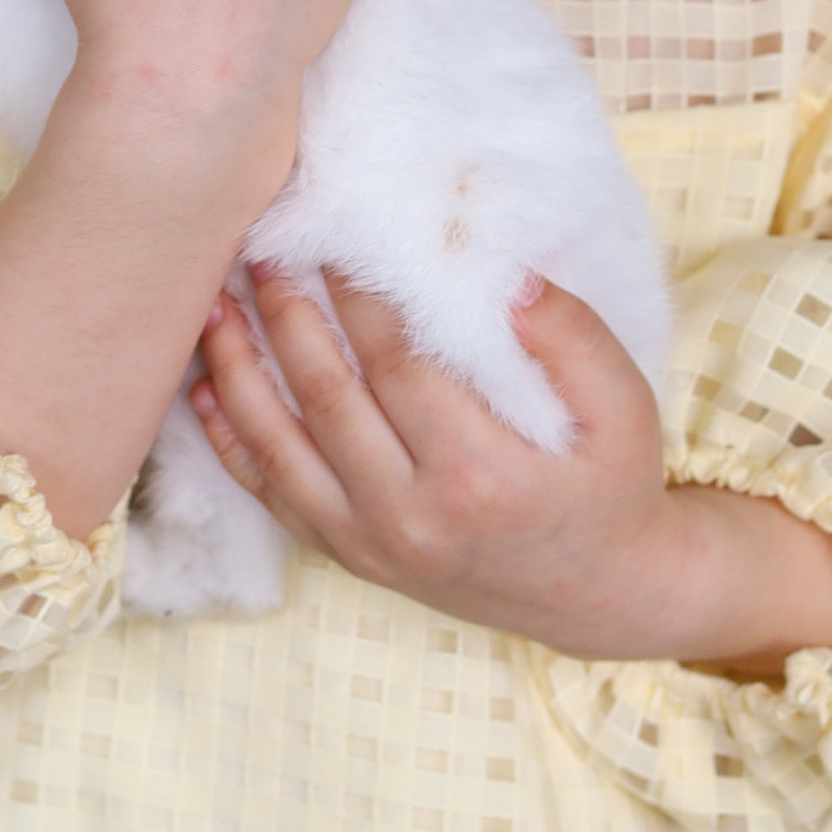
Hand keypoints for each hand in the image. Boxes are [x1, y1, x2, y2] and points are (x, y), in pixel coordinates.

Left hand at [191, 269, 831, 670]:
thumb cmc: (611, 484)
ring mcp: (373, 543)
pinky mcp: (352, 557)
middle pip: (327, 398)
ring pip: (281, 448)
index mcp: (480, 473)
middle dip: (286, 316)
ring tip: (215, 304)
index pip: (397, 364)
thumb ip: (571, 337)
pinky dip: (230, 442)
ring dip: (238, 371)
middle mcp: (413, 515)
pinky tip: (206, 388)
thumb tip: (505, 278)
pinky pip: (273, 496)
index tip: (333, 237)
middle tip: (261, 249)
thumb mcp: (625, 408)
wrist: (601, 594)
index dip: (356, 296)